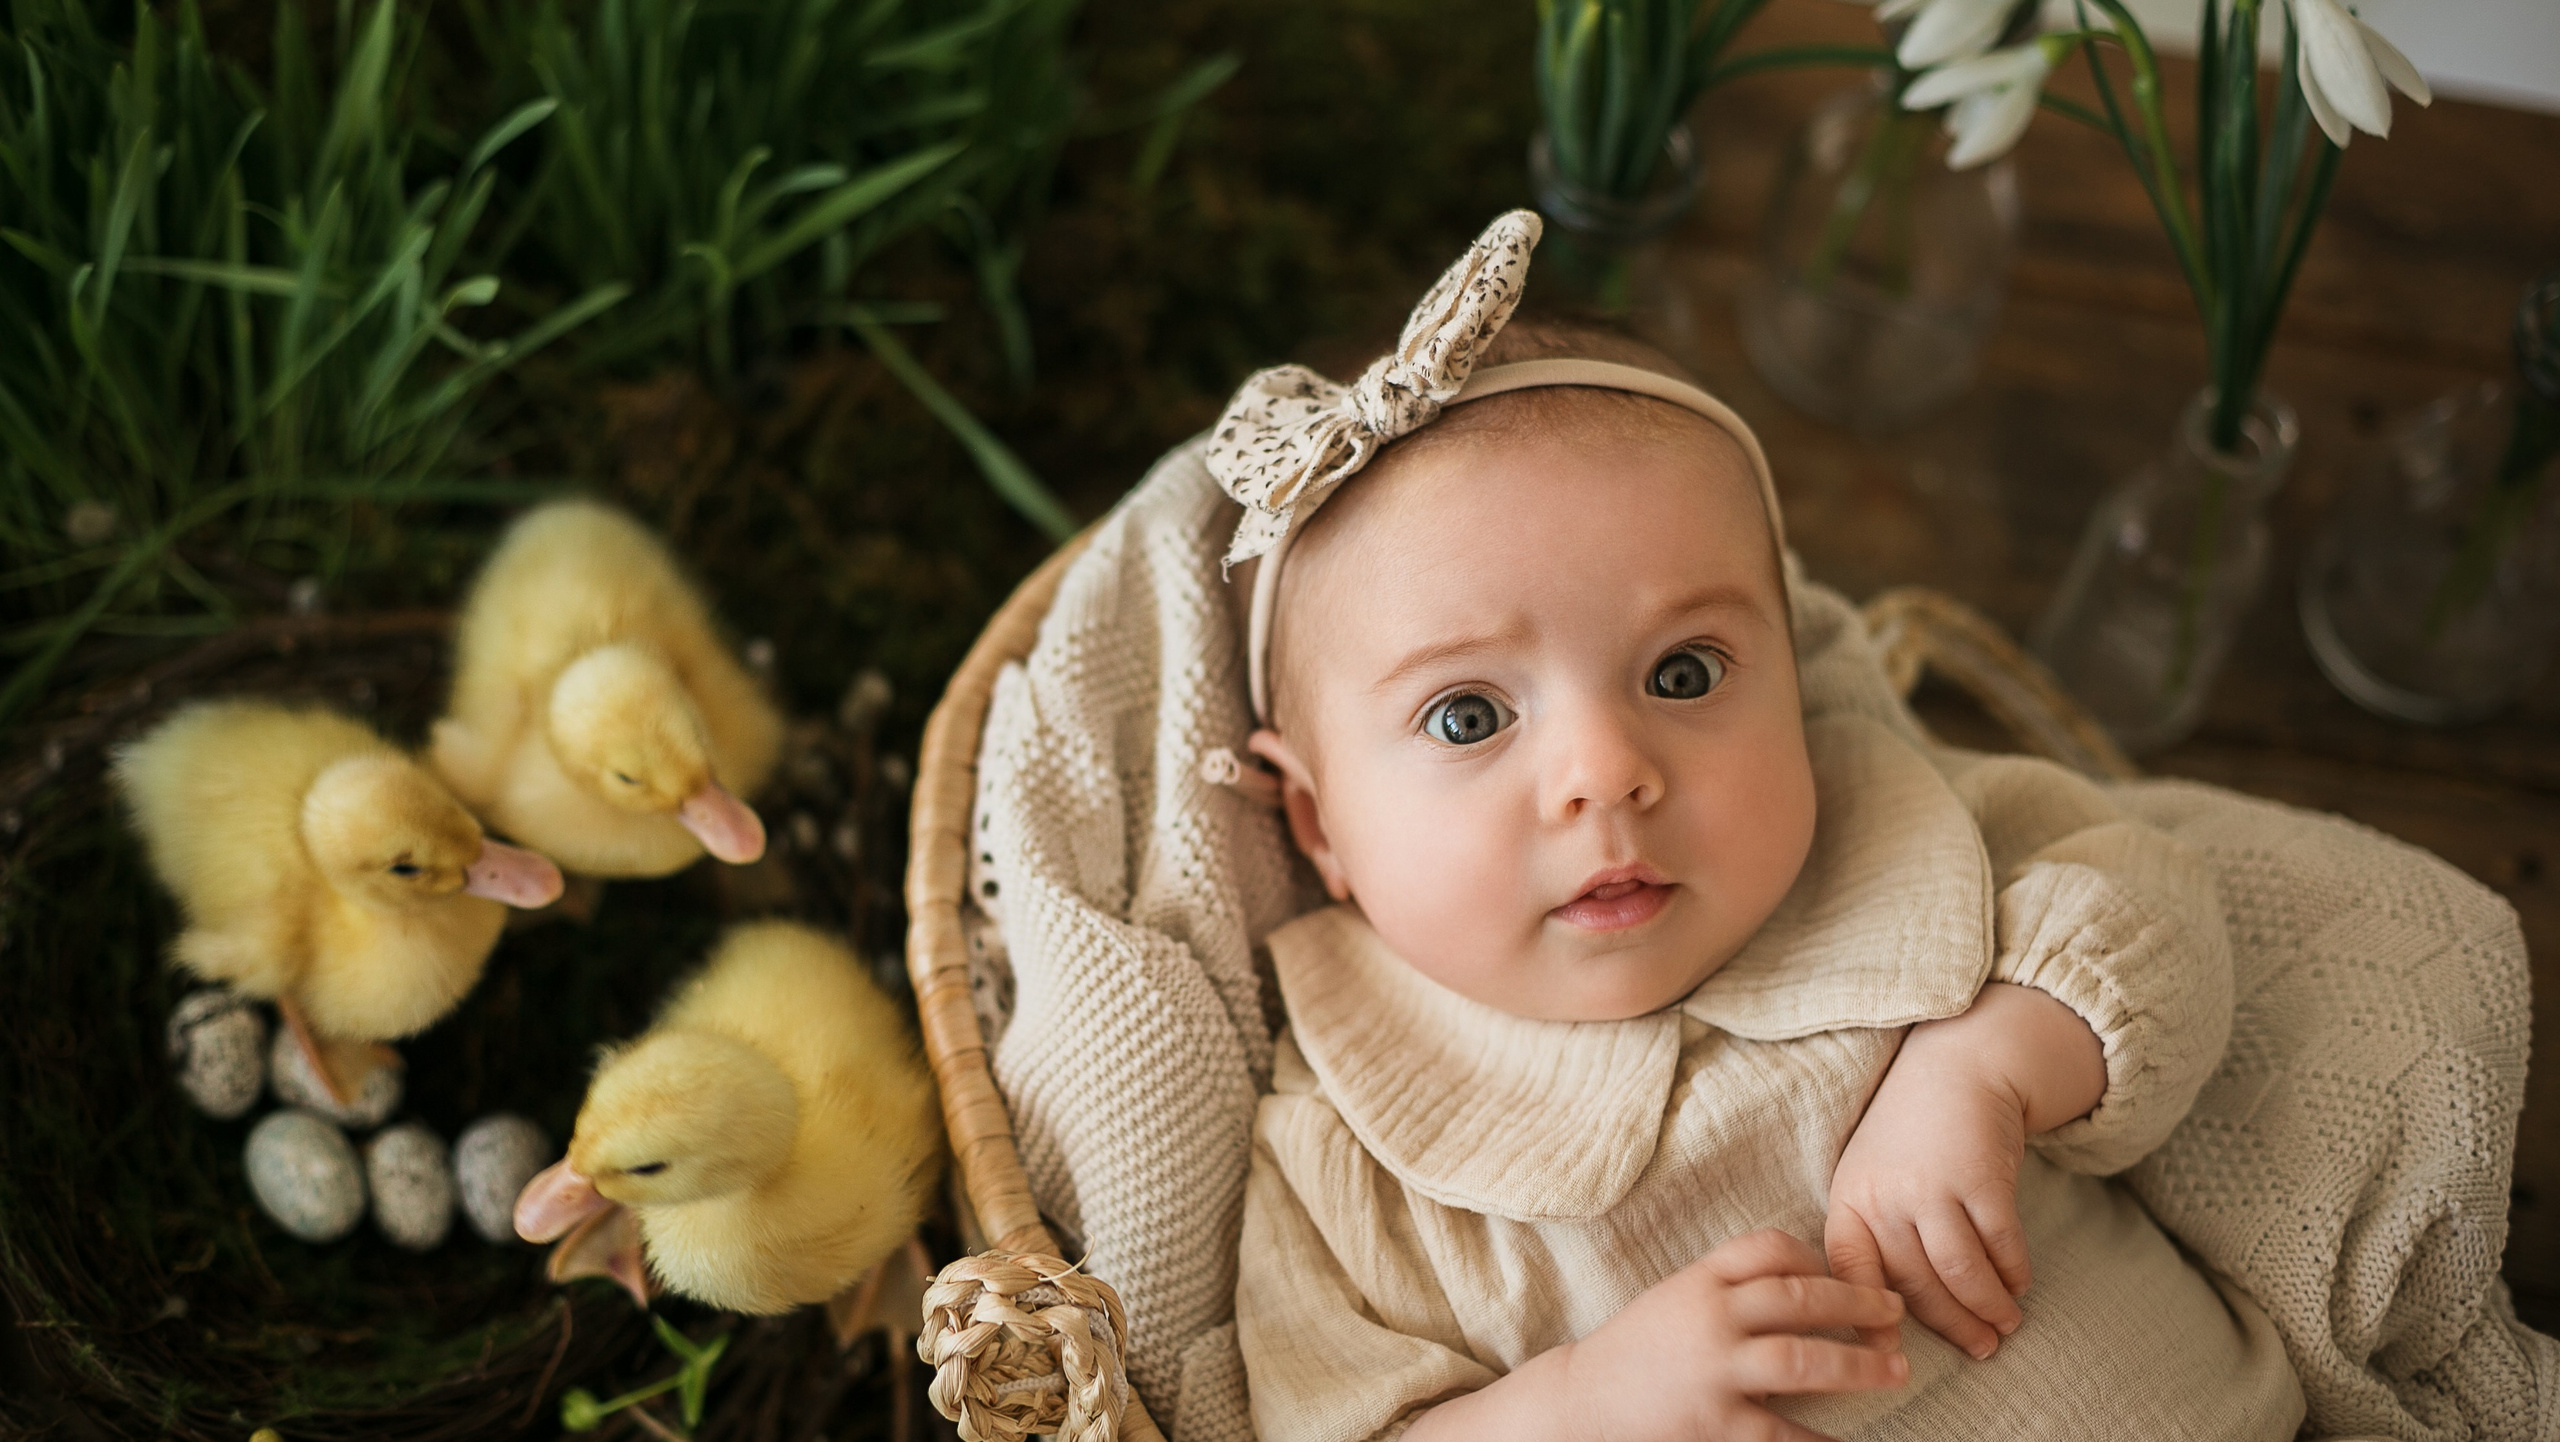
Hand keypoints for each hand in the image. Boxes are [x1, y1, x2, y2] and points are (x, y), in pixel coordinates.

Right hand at [1408, 1229, 1907, 1441]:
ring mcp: (1714, 1373)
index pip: (1767, 1247)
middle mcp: (1709, 1318)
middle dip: (1857, 1303)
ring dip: (1859, 1365)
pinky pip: (1784, 1432)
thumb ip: (1727, 1289)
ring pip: (1804, 1360)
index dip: (1814, 1258)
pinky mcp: (1717, 1425)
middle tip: (1894, 1312)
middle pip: (1799, 1298)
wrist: (1580, 1405)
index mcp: (1698, 1281)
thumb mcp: (1675, 1300)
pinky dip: (1822, 1440)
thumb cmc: (1635, 1352)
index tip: (1842, 1275)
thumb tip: (1806, 1289)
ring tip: (1896, 1370)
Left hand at [1823, 1047, 2029, 1359]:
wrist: (1956, 1070)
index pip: (1847, 1267)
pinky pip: (2000, 1244)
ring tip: (2005, 1324)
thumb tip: (1891, 1314)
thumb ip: (1878, 1234)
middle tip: (1979, 1348)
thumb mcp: (1873, 1179)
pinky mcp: (1981, 1178)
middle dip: (1952, 1325)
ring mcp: (1932, 1186)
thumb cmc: (1911, 1137)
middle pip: (1916, 1283)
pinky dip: (2013, 1272)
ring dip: (1988, 1306)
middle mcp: (1886, 1196)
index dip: (1863, 1316)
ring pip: (1960, 1273)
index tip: (1885, 1354)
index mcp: (1851, 1200)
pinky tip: (2019, 1284)